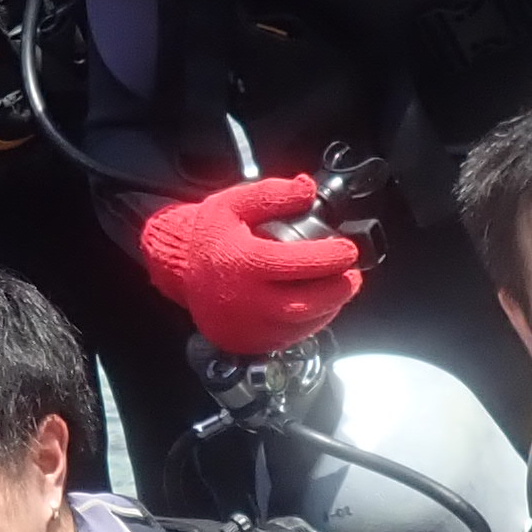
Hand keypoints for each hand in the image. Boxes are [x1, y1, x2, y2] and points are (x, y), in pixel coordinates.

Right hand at [138, 176, 362, 356]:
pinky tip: (314, 305)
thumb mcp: (234, 204)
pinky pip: (288, 337)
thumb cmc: (209, 238)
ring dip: (328, 307)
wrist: (180, 271)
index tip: (347, 250)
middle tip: (351, 275)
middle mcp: (245, 299)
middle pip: (306, 302)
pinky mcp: (249, 341)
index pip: (298, 263)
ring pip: (301, 324)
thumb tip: (307, 190)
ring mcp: (247, 325)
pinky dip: (309, 322)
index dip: (330, 257)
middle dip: (338, 289)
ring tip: (336, 288)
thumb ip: (272, 195)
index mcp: (243, 263)